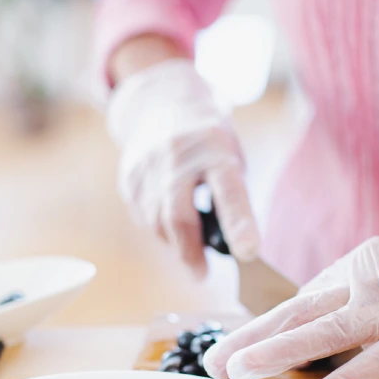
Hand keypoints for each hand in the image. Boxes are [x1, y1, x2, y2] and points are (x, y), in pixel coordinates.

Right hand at [106, 59, 259, 277]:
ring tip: (190, 246)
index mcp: (215, 150)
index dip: (239, 224)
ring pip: (158, 223)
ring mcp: (148, 167)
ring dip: (176, 243)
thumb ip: (231, 197)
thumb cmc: (209, 141)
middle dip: (190, 252)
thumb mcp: (231, 157)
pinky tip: (168, 220)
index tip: (248, 253)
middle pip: (179, 215)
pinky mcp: (130, 179)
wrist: (163, 104)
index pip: (230, 192)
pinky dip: (160, 229)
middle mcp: (178, 157)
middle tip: (202, 274)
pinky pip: (144, 218)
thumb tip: (232, 248)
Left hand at [202, 200, 378, 378]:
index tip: (228, 345)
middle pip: (296, 311)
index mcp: (358, 265)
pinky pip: (378, 361)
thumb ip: (360, 298)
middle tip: (212, 362)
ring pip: (323, 332)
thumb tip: (321, 331)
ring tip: (240, 371)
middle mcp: (367, 279)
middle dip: (250, 336)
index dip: (261, 324)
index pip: (300, 299)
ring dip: (278, 352)